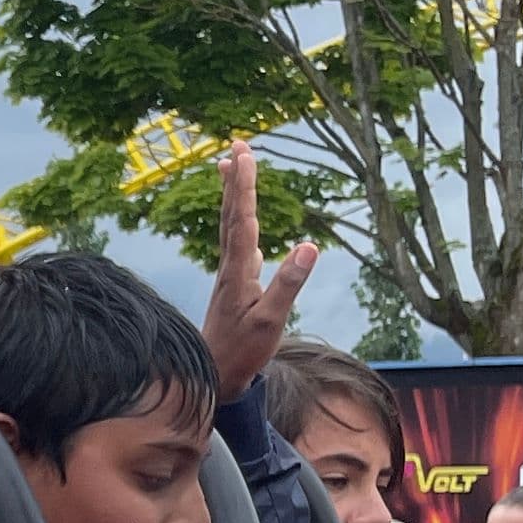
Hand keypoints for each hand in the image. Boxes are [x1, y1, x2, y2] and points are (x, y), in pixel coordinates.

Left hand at [202, 145, 318, 404]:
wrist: (213, 377)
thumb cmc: (242, 352)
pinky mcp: (234, 287)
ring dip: (232, 196)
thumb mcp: (271, 320)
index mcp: (239, 271)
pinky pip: (237, 246)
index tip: (245, 154)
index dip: (244, 186)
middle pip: (231, 215)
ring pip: (231, 227)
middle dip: (235, 179)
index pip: (242, 219)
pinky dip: (239, 227)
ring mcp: (231, 277)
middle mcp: (231, 268)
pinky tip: (244, 228)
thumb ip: (289, 283)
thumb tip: (310, 246)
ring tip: (229, 169)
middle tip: (235, 145)